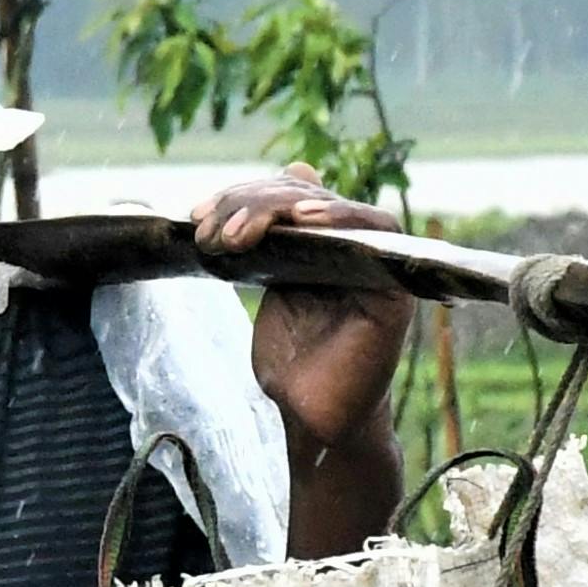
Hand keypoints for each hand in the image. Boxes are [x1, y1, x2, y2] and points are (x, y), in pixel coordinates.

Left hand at [193, 170, 417, 468]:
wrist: (312, 422)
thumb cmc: (293, 363)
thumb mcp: (272, 287)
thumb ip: (274, 238)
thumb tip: (298, 164)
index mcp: (322, 243)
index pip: (285, 195)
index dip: (241, 195)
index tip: (195, 216)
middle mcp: (351, 245)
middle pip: (303, 195)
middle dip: (250, 204)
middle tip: (211, 231)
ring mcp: (374, 261)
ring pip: (328, 207)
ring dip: (277, 210)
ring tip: (236, 235)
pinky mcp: (392, 284)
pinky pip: (374, 233)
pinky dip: (339, 219)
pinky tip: (303, 221)